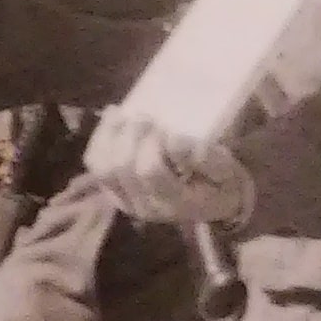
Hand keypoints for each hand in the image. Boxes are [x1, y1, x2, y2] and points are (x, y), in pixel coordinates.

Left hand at [92, 116, 255, 227]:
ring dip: (110, 135)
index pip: (150, 172)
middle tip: (146, 117)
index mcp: (174, 203)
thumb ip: (206, 158)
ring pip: (102, 167)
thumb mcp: (226, 170)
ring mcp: (125, 201)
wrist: (212, 202)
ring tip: (122, 113)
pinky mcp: (113, 191)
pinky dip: (100, 139)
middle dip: (130, 136)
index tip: (166, 128)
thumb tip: (175, 140)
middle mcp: (145, 207)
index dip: (153, 144)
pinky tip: (111, 119)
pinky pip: (95, 164)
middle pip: (121, 168)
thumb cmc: (220, 182)